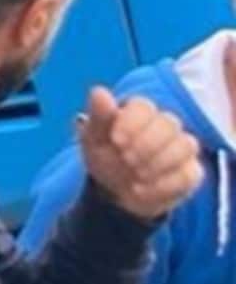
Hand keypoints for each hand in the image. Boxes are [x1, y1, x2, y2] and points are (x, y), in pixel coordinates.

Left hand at [78, 86, 205, 220]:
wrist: (115, 191)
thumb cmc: (105, 156)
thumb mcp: (93, 138)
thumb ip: (99, 116)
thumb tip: (99, 92)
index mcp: (138, 112)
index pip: (144, 107)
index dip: (132, 122)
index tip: (116, 141)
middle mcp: (164, 125)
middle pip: (169, 123)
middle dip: (147, 144)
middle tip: (126, 159)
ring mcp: (180, 147)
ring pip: (186, 145)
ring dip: (159, 162)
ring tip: (135, 175)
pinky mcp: (190, 171)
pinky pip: (189, 174)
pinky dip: (164, 184)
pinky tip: (142, 190)